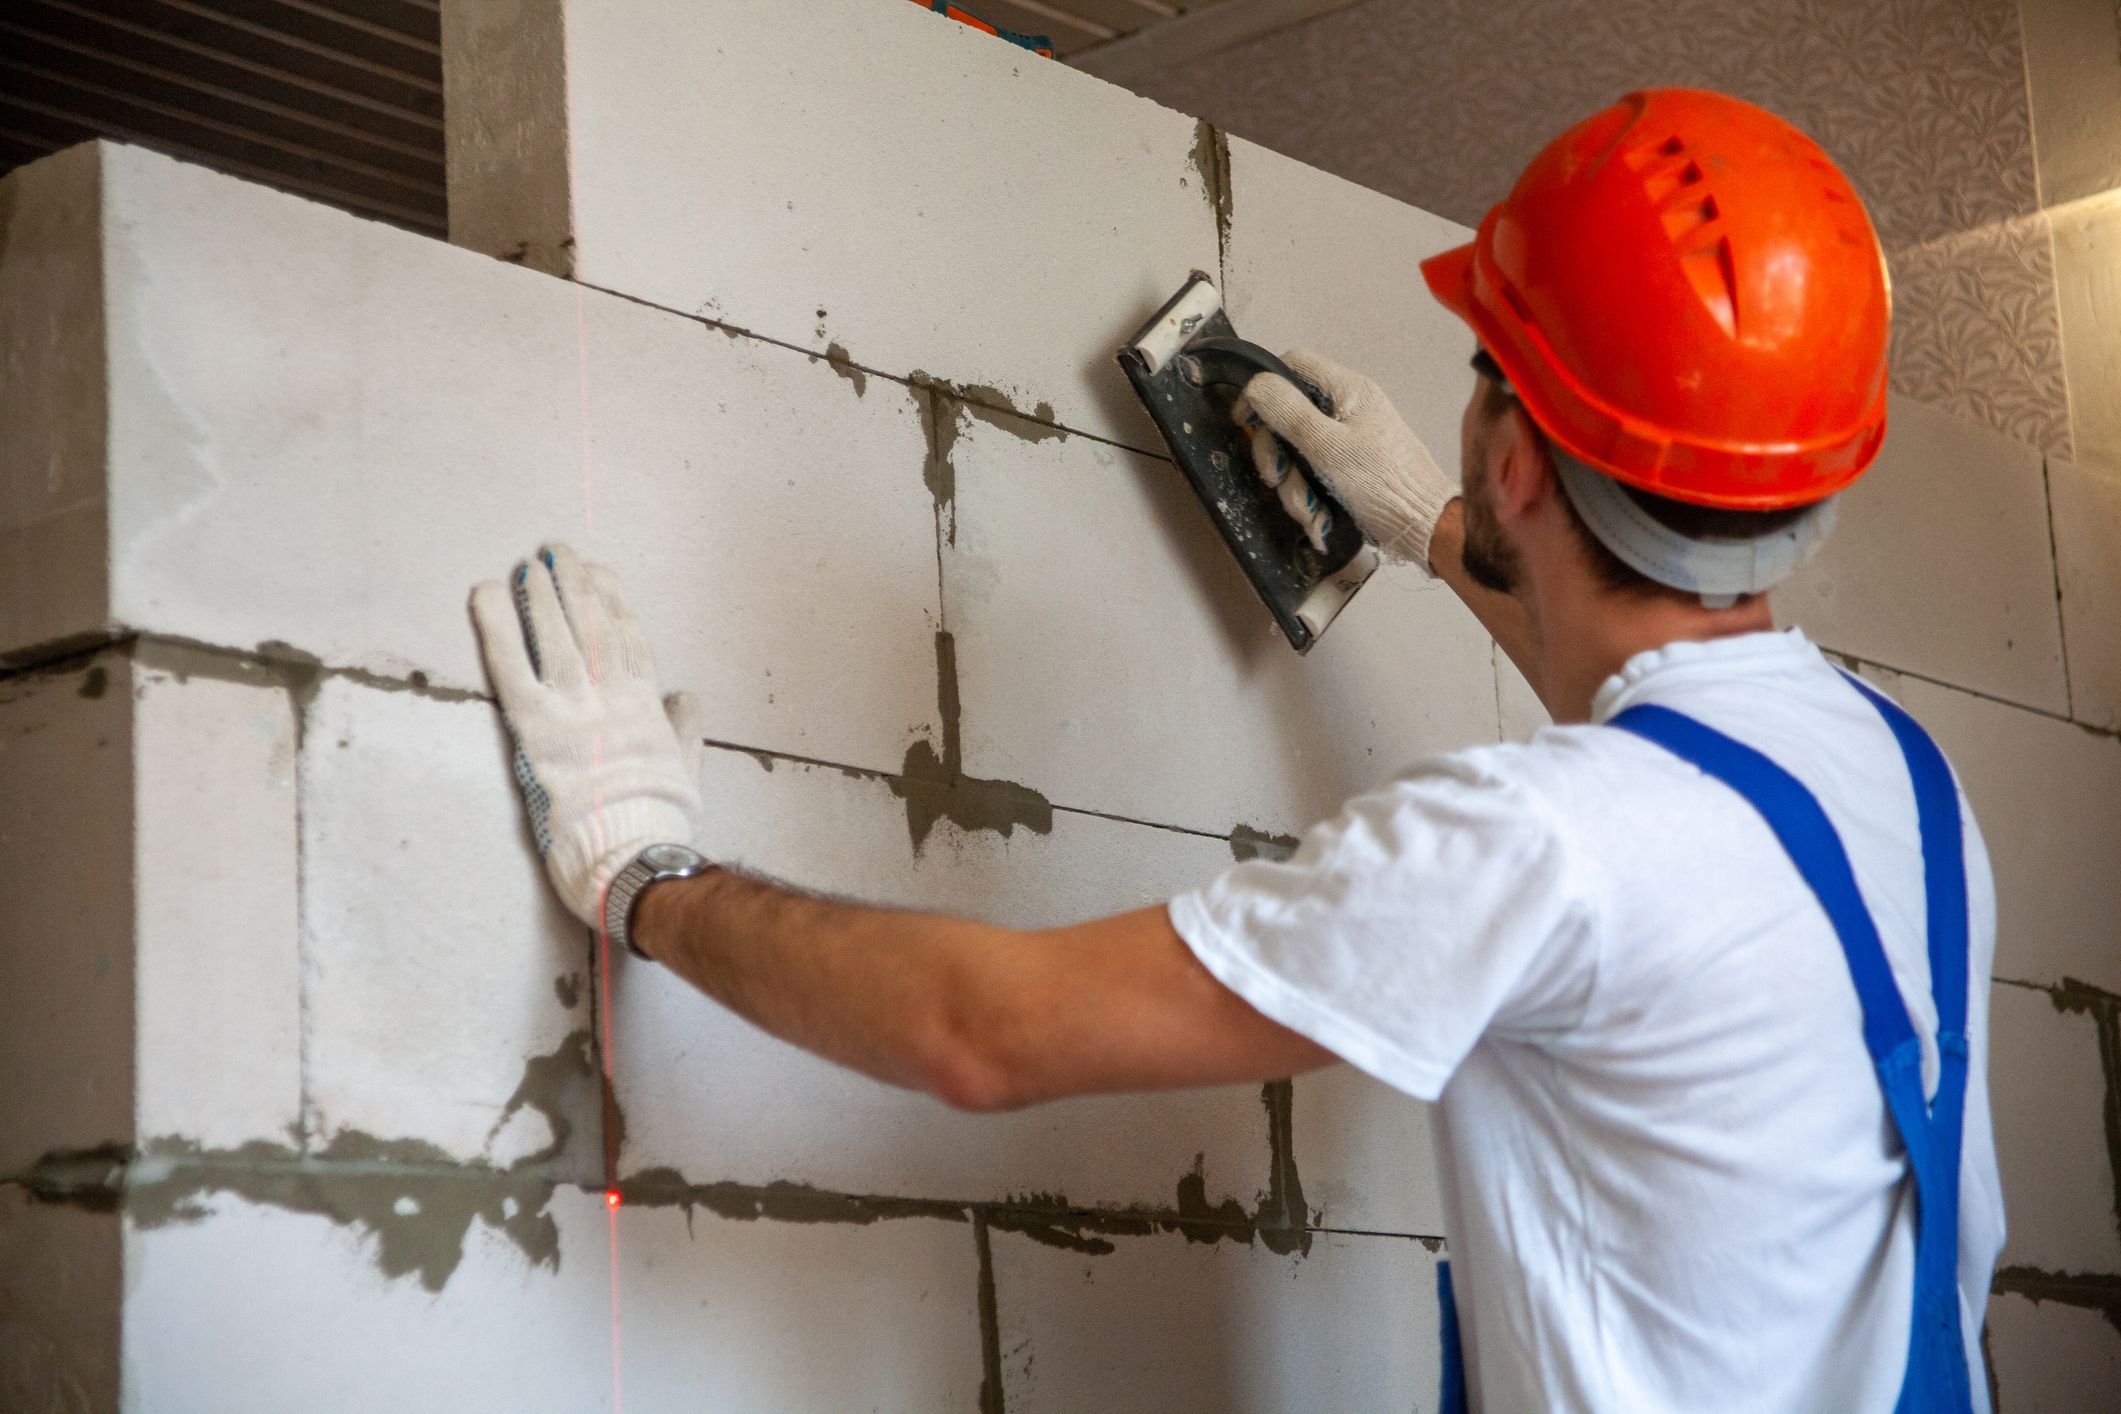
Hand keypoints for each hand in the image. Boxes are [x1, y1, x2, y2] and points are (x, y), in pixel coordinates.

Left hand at [469, 544, 704, 928]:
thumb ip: (684, 728)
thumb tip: (686, 695)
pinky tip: (487, 594)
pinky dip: (497, 626)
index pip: (631, 639)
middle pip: (594, 624)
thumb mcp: (686, 769)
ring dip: (542, 593)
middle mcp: (611, 695)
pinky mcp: (535, 725)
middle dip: (577, 583)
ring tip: (530, 563)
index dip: (616, 601)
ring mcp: (573, 706)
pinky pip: (512, 665)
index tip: (604, 574)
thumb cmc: (660, 818)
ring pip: (558, 634)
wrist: (630, 848)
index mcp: (646, 706)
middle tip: (560, 551)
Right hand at [1235, 351, 1458, 572]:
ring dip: (1295, 489)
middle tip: (1276, 477)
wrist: (1425, 528)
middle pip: (1288, 417)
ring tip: (1312, 513)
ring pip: (1297, 455)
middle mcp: (1347, 409)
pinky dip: (1313, 502)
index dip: (1263, 388)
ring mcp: (1347, 442)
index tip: (1245, 420)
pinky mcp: (1348, 471)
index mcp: (1348, 390)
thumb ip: (1289, 414)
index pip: (1294, 365)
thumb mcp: (1328, 448)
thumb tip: (1255, 385)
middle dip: (1276, 454)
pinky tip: (1323, 522)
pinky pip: (1314, 478)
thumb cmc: (1382, 483)